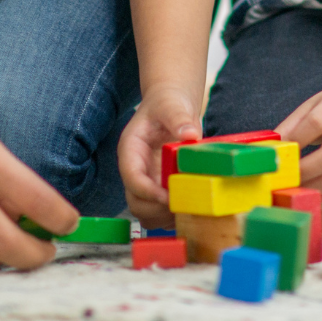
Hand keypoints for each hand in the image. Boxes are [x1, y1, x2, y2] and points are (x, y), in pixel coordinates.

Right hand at [119, 82, 203, 227]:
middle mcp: (135, 170)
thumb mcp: (172, 106)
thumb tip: (190, 134)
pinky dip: (171, 216)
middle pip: (134, 201)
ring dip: (164, 216)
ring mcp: (147, 181)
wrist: (171, 106)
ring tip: (186, 207)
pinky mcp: (158, 188)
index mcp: (131, 150)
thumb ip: (178, 118)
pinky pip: (159, 212)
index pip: (132, 177)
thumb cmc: (167, 104)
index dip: (148, 192)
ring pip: (145, 212)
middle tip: (182, 204)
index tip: (168, 197)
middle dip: (156, 208)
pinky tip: (189, 207)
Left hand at [279, 77, 321, 200]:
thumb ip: (293, 124)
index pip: (317, 123)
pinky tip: (313, 192)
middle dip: (303, 171)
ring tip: (296, 188)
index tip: (281, 152)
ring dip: (313, 187)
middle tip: (285, 178)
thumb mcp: (315, 104)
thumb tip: (272, 148)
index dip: (297, 140)